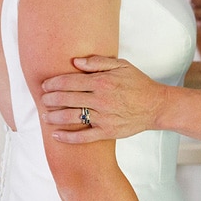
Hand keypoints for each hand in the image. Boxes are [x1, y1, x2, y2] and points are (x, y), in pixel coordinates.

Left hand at [40, 56, 162, 142]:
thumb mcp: (122, 66)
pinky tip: (56, 135)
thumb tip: (76, 62)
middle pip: (66, 99)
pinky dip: (67, 137)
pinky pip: (83, 137)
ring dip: (54, 117)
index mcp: (102, 82)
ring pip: (71, 117)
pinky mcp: (107, 131)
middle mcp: (100, 100)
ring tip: (45, 116)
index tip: (45, 85)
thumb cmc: (139, 84)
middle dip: (50, 99)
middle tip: (43, 99)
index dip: (53, 83)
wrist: (156, 106)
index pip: (69, 82)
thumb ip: (98, 62)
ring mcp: (103, 117)